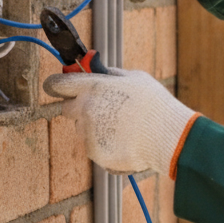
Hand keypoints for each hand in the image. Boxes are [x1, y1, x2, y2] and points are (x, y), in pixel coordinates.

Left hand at [43, 69, 197, 175]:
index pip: (58, 84)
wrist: (168, 137)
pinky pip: (93, 146)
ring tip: (122, 127)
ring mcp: (89, 133)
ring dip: (94, 128)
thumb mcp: (135, 78)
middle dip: (79, 108)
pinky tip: (124, 140)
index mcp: (93, 87)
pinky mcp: (95, 152)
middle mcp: (86, 109)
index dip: (55, 85)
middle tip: (102, 109)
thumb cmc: (155, 105)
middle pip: (67, 109)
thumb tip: (95, 70)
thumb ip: (110, 75)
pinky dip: (104, 144)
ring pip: (82, 129)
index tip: (56, 87)